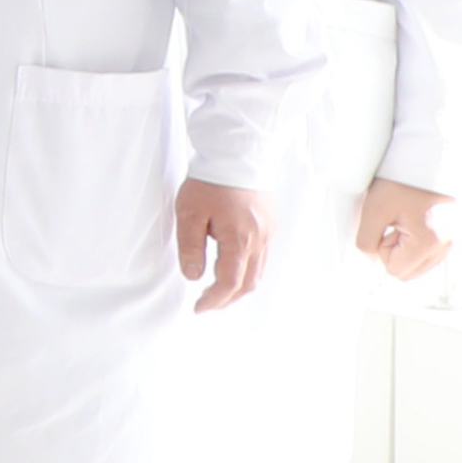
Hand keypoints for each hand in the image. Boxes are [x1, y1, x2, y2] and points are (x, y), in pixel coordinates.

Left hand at [176, 176, 272, 312]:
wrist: (238, 154)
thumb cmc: (210, 182)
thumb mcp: (189, 214)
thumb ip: (190, 247)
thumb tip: (193, 276)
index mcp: (240, 240)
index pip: (230, 283)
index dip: (214, 300)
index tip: (198, 308)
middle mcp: (261, 240)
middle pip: (249, 283)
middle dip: (228, 299)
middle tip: (207, 304)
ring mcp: (269, 232)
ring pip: (259, 271)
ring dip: (240, 286)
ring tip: (218, 291)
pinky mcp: (271, 224)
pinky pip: (263, 256)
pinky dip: (248, 270)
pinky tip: (233, 268)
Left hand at [359, 175, 450, 280]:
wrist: (429, 156)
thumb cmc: (403, 179)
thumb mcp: (374, 209)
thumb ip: (367, 242)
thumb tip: (372, 260)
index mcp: (430, 242)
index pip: (395, 271)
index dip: (382, 250)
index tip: (388, 226)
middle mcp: (449, 245)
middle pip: (410, 273)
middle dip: (396, 252)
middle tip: (396, 224)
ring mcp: (457, 240)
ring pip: (421, 264)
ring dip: (408, 247)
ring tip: (408, 219)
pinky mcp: (458, 233)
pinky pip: (432, 252)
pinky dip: (420, 242)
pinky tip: (418, 220)